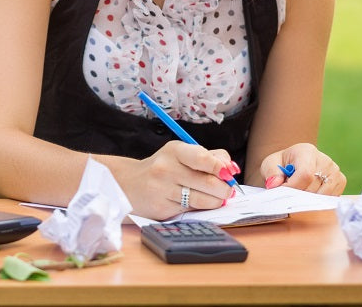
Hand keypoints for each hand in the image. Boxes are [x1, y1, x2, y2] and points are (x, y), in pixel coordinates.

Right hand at [115, 142, 239, 219]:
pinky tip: (195, 202)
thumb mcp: (181, 154)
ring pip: (203, 200)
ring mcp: (163, 190)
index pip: (203, 158)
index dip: (221, 168)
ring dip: (216, 201)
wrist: (129, 184)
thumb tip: (231, 169)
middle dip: (225, 189)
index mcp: (174, 150)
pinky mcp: (162, 209)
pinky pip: (192, 210)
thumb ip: (209, 157)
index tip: (229, 174)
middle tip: (228, 190)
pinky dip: (199, 208)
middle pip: (208, 182)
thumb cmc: (163, 168)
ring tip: (215, 198)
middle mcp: (166, 169)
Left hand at [259, 143, 345, 194]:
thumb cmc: (282, 164)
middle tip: (289, 192)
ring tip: (299, 191)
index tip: (283, 191)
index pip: (305, 174)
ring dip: (308, 199)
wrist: (294, 164)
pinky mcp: (340, 180)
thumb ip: (271, 173)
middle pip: (313, 187)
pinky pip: (330, 198)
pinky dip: (318, 201)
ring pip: (323, 196)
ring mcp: (335, 170)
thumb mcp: (270, 164)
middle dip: (298, 195)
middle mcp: (325, 159)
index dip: (293, 187)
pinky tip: (309, 193)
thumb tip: (275, 184)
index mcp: (307, 151)